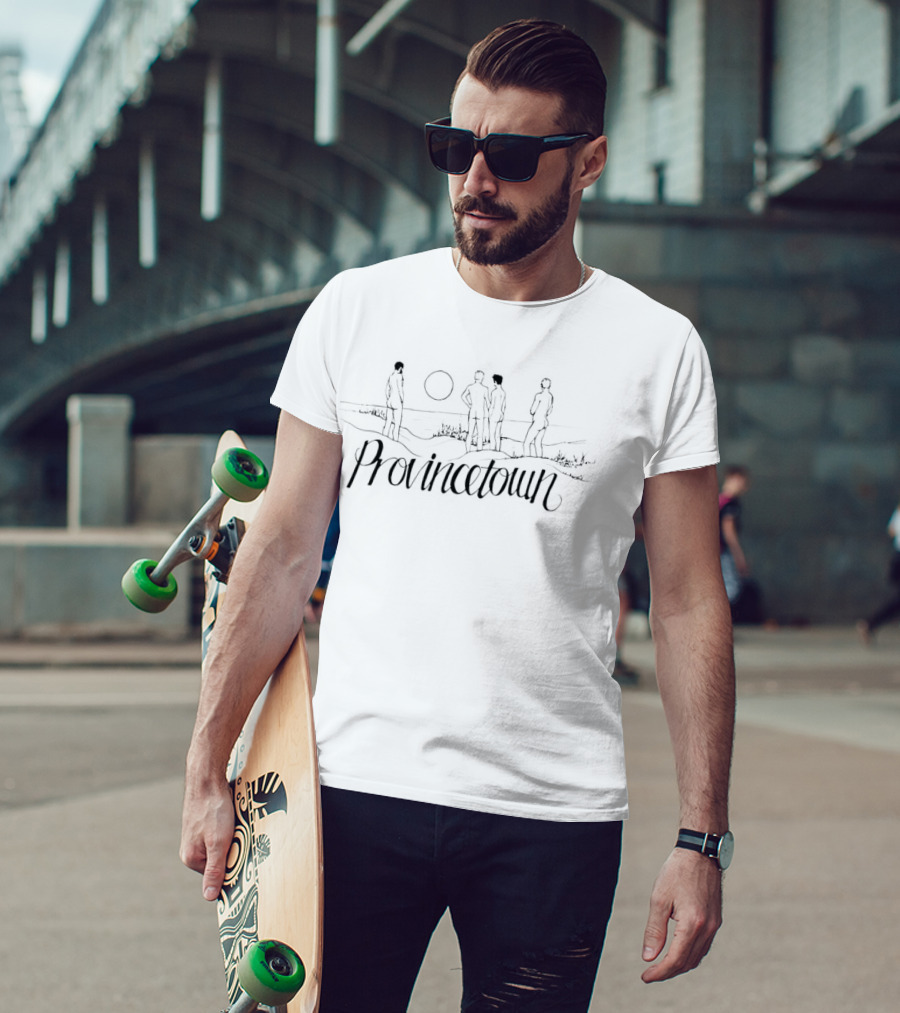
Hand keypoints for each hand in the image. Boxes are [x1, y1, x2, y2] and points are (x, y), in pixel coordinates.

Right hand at [180, 774, 234, 901]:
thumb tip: (209, 897)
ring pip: (224, 845)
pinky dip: (232, 827)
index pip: (218, 876)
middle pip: (221, 860)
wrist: (207, 778)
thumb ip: (215, 870)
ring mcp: (198, 836)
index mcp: (192, 858)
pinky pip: (223, 832)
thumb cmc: (212, 809)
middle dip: (234, 851)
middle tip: (241, 836)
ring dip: (235, 838)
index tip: (245, 861)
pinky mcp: (205, 824)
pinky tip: (234, 817)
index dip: (233, 868)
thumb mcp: (218, 843)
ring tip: (237, 825)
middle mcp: (192, 849)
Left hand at [641, 848, 722, 982]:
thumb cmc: (677, 872)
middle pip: (687, 962)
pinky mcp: (716, 920)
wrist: (700, 852)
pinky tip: (678, 952)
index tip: (645, 977)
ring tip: (661, 966)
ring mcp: (714, 925)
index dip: (659, 972)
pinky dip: (690, 954)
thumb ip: (654, 930)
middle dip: (668, 971)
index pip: (675, 959)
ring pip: (697, 957)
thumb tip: (648, 957)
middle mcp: (707, 928)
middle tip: (650, 973)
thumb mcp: (659, 899)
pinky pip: (704, 946)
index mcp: (692, 924)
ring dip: (680, 965)